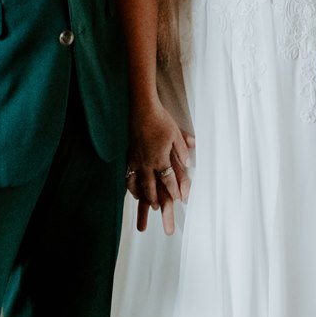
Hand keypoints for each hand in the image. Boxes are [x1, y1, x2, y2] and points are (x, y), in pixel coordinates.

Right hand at [127, 96, 193, 235]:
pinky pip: (127, 175)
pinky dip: (130, 184)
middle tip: (158, 207)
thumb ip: (182, 150)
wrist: (141, 109)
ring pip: (137, 183)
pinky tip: (131, 188)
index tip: (179, 199)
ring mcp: (135, 160)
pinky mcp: (128, 155)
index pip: (169, 180)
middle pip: (151, 187)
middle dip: (155, 199)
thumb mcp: (176, 134)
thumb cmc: (160, 120)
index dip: (175, 191)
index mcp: (160, 159)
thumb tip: (188, 163)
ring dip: (141, 194)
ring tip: (144, 201)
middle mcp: (147, 163)